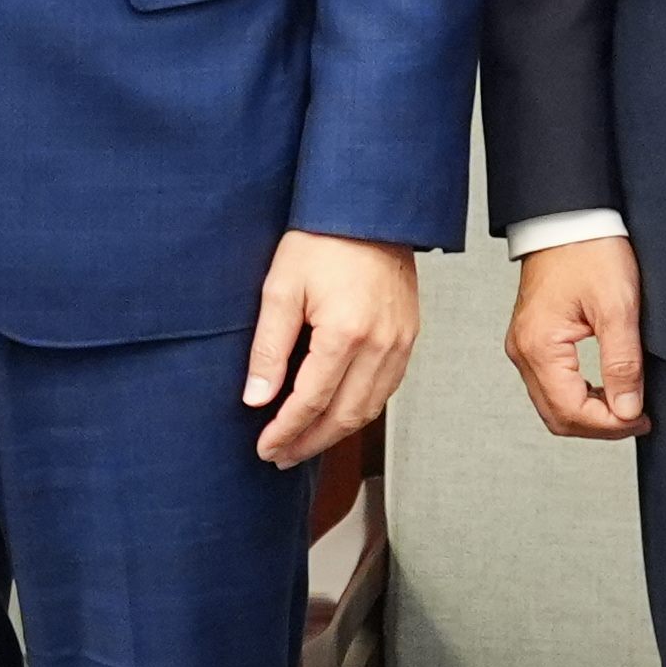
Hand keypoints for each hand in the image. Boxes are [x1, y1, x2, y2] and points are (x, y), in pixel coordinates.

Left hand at [243, 233, 419, 471]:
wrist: (370, 210)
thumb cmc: (324, 240)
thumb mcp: (281, 287)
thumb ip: (269, 347)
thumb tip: (257, 397)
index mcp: (345, 332)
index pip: (311, 401)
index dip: (286, 431)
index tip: (265, 447)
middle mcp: (380, 344)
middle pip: (344, 416)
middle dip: (309, 442)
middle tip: (280, 455)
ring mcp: (400, 342)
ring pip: (368, 409)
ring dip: (334, 433)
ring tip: (304, 443)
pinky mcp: (409, 337)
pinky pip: (386, 389)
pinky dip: (360, 411)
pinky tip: (337, 415)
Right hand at [506, 235, 649, 441]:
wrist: (568, 218)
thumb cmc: (589, 250)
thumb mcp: (617, 307)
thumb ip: (622, 364)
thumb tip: (627, 410)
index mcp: (540, 347)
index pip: (572, 411)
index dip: (610, 425)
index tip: (642, 419)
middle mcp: (523, 352)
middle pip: (557, 417)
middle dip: (599, 426)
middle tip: (638, 419)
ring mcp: (524, 346)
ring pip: (553, 405)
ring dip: (589, 413)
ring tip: (626, 406)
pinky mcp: (532, 340)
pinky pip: (551, 385)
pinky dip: (578, 396)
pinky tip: (605, 389)